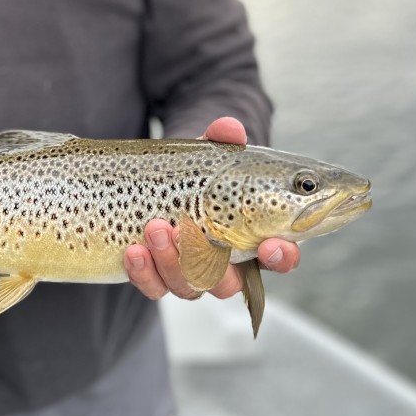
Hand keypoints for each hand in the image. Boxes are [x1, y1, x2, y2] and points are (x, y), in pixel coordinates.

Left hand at [122, 117, 299, 301]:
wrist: (159, 180)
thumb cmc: (199, 172)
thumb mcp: (209, 153)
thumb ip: (222, 140)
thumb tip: (229, 128)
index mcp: (252, 236)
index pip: (278, 257)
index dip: (281, 257)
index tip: (272, 246)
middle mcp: (224, 264)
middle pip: (228, 284)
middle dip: (211, 264)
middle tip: (186, 229)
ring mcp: (190, 272)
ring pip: (189, 288)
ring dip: (171, 261)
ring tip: (154, 227)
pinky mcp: (158, 275)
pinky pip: (155, 287)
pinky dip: (145, 273)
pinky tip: (134, 251)